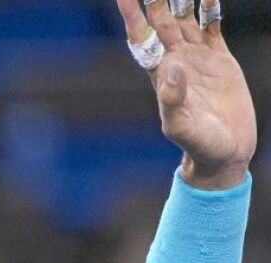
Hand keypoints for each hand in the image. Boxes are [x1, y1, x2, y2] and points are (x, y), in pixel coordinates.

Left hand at [117, 0, 256, 188]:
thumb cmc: (198, 144)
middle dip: (155, 0)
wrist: (226, 151)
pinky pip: (213, 26)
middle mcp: (176, 60)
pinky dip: (210, 9)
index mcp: (160, 73)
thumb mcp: (180, 125)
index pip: (141, 37)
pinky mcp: (220, 58)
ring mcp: (198, 57)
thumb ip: (173, 99)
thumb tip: (172, 66)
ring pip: (185, 18)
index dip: (132, 15)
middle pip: (160, 21)